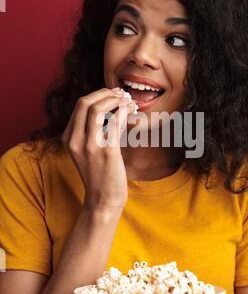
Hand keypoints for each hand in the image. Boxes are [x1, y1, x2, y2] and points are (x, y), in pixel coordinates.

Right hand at [62, 87, 134, 210]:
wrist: (103, 200)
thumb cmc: (99, 174)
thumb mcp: (87, 150)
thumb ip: (92, 130)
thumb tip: (110, 107)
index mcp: (68, 138)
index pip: (80, 105)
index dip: (98, 94)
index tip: (113, 93)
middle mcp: (75, 140)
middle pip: (85, 102)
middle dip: (106, 93)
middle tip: (121, 94)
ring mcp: (89, 146)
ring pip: (98, 109)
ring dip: (116, 100)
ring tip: (128, 101)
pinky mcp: (106, 152)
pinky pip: (115, 122)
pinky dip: (125, 112)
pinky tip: (132, 112)